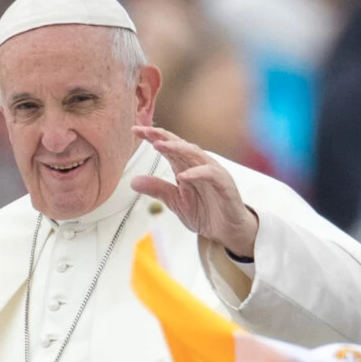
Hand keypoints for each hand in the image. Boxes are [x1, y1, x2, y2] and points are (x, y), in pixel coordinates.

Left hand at [133, 125, 258, 258]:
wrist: (227, 231)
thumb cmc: (205, 212)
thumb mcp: (175, 202)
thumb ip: (157, 189)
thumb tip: (133, 181)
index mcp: (186, 167)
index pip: (168, 148)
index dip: (152, 138)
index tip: (135, 130)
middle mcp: (199, 165)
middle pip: (180, 145)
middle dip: (162, 136)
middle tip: (145, 130)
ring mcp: (213, 173)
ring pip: (195, 154)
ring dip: (177, 148)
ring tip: (160, 145)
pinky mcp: (224, 184)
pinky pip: (210, 175)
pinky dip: (196, 173)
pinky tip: (182, 176)